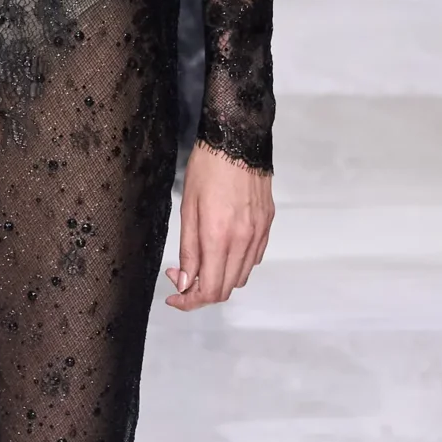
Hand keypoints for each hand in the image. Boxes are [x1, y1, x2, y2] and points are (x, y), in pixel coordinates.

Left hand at [164, 142, 274, 310]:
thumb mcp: (188, 210)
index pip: (209, 289)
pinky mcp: (267, 225)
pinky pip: (254, 258)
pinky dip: (236, 265)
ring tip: (201, 263)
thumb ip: (188, 251)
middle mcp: (244, 241)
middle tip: (182, 278)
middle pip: (226, 289)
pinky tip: (221, 250)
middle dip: (201, 293)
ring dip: (219, 279)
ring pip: (241, 276)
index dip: (189, 301)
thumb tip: (186, 283)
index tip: (174, 296)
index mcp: (219, 237)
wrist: (238, 140)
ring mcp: (259, 233)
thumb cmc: (207, 169)